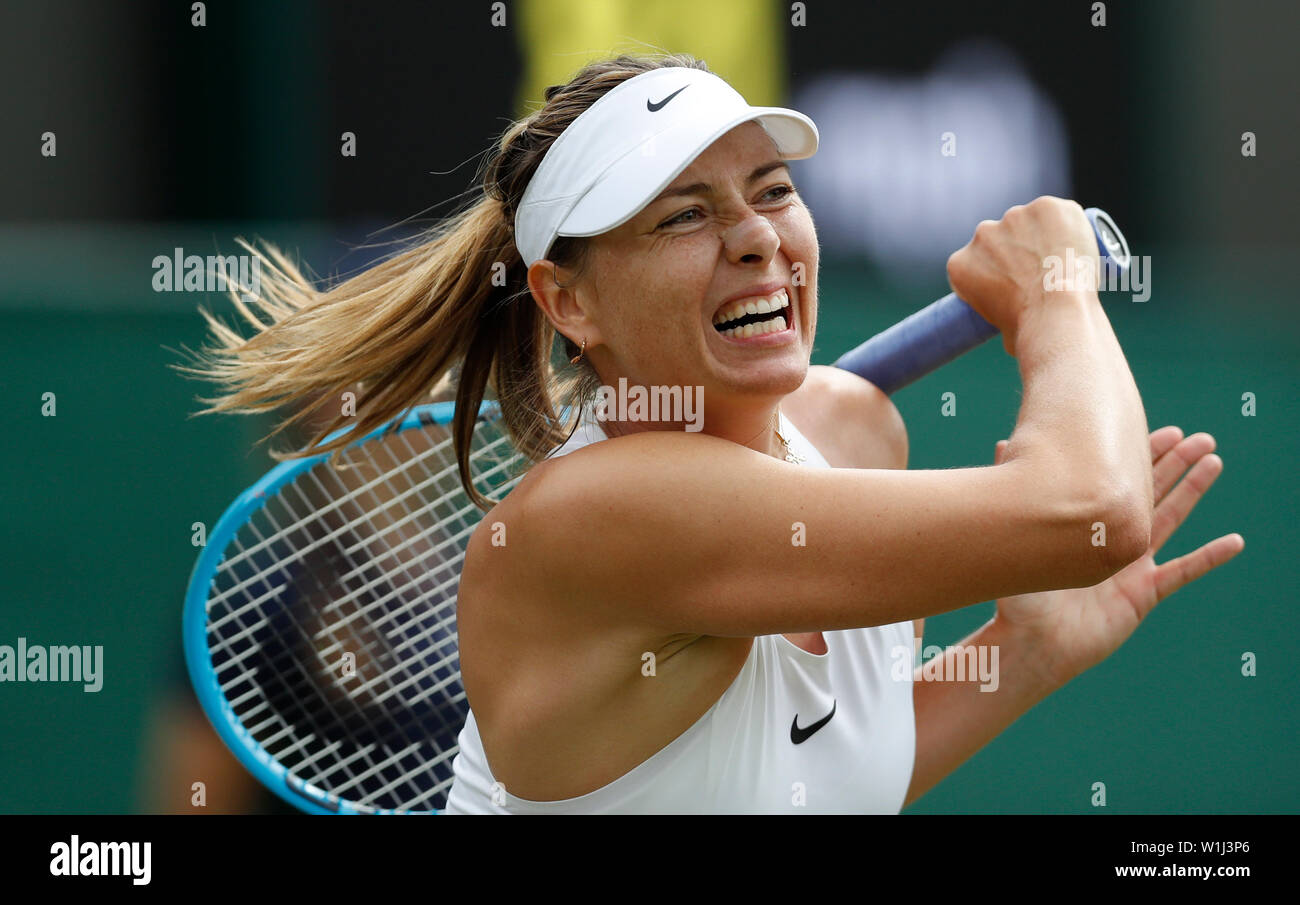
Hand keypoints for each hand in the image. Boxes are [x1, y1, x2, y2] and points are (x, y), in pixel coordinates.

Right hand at [946, 196, 1098, 355]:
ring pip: (1030, 222)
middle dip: (1018, 251)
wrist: (1057, 313)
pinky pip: (1058, 211)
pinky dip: (1068, 223)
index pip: (976, 260)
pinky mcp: (1047, 207)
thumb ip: (998, 311)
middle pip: (1001, 238)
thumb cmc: (1029, 330)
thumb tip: (1012, 322)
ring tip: (1064, 262)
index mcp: (961, 264)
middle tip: (1043, 273)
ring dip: (1042, 235)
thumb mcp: (998, 328)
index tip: (1015, 282)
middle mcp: (982, 234)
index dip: (996, 271)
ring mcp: (1015, 217)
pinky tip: (1077, 243)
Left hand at [992, 426, 1244, 687]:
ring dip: (1194, 492)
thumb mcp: (1020, 537)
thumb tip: (1001, 443)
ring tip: (1214, 464)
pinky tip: (1234, 543)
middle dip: (1176, 463)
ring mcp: (1130, 567)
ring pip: (1170, 521)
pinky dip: (1208, 558)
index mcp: (1085, 524)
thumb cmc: (1019, 593)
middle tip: (1202, 438)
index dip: (1143, 455)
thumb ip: (1018, 494)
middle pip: (1151, 493)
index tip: (1167, 430)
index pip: (1118, 481)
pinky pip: (1183, 572)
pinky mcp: (1144, 595)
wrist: (1031, 642)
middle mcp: (1110, 540)